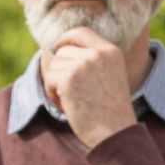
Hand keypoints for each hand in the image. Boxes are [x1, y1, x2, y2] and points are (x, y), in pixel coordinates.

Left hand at [40, 30, 136, 148]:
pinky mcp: (69, 78)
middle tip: (72, 92)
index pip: (81, 32)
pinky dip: (53, 94)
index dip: (65, 38)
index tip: (57, 47)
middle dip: (61, 71)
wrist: (114, 132)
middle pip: (63, 51)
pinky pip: (49, 79)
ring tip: (74, 100)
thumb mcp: (109, 76)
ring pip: (54, 66)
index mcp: (111, 51)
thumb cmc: (110, 111)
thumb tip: (59, 49)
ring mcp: (83, 64)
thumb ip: (91, 60)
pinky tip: (68, 105)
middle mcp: (98, 54)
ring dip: (57, 84)